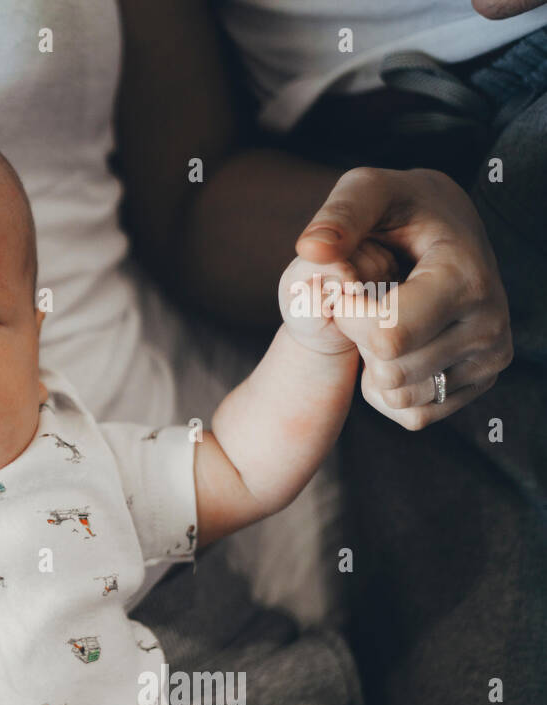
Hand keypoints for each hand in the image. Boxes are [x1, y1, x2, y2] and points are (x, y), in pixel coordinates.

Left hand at [296, 167, 511, 429]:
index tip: (353, 282)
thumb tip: (312, 250)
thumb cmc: (398, 210)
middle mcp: (490, 323)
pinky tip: (397, 347)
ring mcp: (490, 358)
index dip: (350, 314)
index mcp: (465, 276)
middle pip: (390, 371)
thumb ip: (340, 215)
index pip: (388, 338)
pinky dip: (388, 390)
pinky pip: (412, 416)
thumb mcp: (367, 191)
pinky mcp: (478, 384)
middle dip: (362, 338)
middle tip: (372, 299)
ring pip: (401, 397)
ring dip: (373, 364)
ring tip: (387, 318)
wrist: (441, 233)